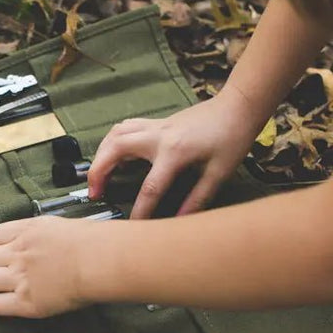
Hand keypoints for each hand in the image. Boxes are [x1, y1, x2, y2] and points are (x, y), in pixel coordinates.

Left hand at [0, 216, 91, 317]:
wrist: (101, 261)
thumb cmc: (92, 242)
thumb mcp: (59, 227)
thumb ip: (39, 234)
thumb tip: (35, 241)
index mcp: (25, 232)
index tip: (4, 255)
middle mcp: (16, 254)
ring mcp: (19, 279)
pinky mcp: (26, 303)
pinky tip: (3, 304)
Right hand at [87, 91, 258, 218]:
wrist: (237, 107)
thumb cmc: (232, 137)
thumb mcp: (219, 173)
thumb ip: (197, 199)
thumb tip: (180, 222)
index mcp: (175, 151)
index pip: (150, 187)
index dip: (139, 210)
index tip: (132, 226)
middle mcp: (159, 136)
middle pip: (115, 150)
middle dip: (98, 172)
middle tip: (94, 193)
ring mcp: (156, 126)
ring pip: (116, 133)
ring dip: (101, 153)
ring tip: (97, 175)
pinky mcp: (158, 122)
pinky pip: (126, 127)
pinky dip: (113, 140)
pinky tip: (113, 153)